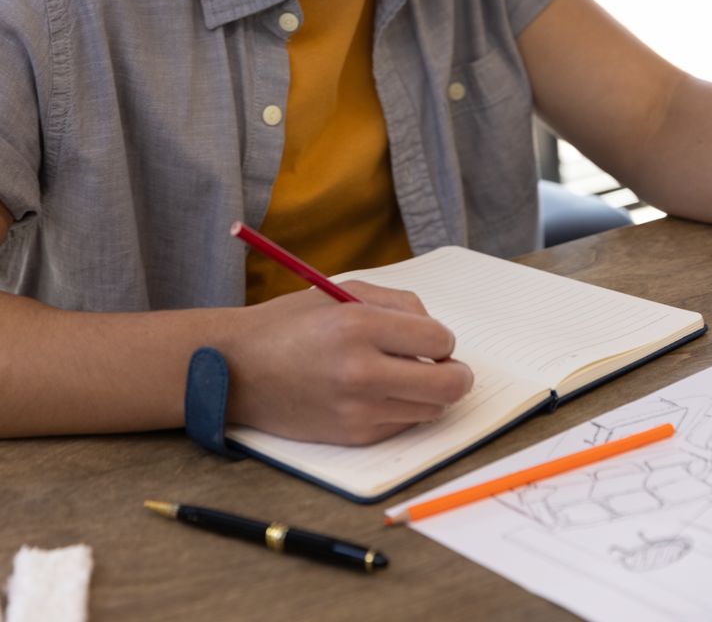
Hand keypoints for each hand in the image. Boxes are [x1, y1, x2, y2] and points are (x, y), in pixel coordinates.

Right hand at [220, 282, 473, 444]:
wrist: (238, 368)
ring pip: (431, 409)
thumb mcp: (341, 292)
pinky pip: (402, 425)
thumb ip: (397, 305)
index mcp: (358, 325)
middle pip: (447, 385)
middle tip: (446, 367)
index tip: (429, 339)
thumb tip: (436, 332)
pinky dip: (401, 410)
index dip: (441, 339)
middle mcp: (360, 371)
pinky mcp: (352, 436)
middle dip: (456, 374)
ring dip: (428, 394)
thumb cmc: (290, 324)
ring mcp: (357, 409)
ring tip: (403, 376)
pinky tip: (376, 394)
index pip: (439, 339)